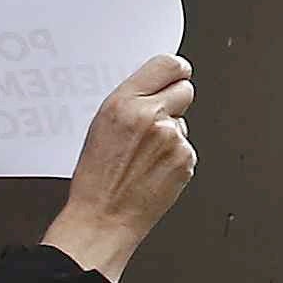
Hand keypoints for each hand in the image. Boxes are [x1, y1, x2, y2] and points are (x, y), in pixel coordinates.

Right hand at [42, 54, 197, 282]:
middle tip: (159, 117)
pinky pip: (186, 147)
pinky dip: (175, 157)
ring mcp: (171, 139)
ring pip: (184, 122)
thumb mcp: (101, 126)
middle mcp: (151, 117)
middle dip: (176, 100)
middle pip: (185, 89)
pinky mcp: (185, 159)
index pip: (166, 65)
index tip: (178, 72)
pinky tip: (153, 170)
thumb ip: (131, 101)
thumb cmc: (96, 179)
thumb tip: (154, 87)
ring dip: (171, 134)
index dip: (175, 69)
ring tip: (145, 155)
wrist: (103, 218)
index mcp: (124, 104)